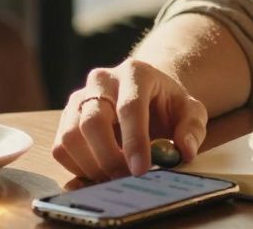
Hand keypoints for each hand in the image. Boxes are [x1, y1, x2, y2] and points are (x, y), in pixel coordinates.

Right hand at [53, 59, 208, 181]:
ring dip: (91, 166)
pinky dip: (78, 168)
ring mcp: (79, 97)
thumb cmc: (167, 105)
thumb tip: (185, 151)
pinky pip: (60, 148)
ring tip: (115, 178)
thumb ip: (192, 129)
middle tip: (126, 179)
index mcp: (135, 72)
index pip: (130, 107)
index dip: (134, 141)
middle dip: (109, 157)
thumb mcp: (190, 111)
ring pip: (71, 136)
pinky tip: (100, 172)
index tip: (141, 170)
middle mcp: (101, 79)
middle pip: (92, 121)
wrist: (146, 96)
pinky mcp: (66, 117)